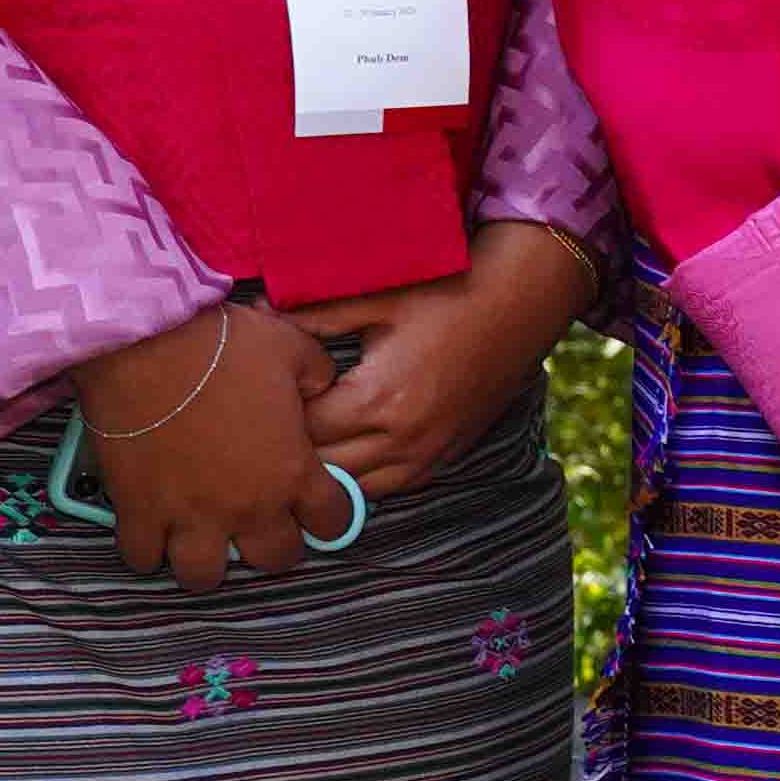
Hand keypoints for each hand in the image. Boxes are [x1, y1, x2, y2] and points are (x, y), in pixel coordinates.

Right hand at [77, 297, 343, 583]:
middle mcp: (248, 507)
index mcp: (293, 473)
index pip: (332, 523)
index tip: (313, 505)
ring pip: (204, 577)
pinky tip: (151, 528)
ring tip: (200, 537)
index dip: (326, 514)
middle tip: (256, 523)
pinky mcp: (139, 512)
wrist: (146, 341)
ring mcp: (191, 517)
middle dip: (270, 546)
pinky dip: (146, 549)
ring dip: (206, 562)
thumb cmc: (223, 343)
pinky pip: (142, 558)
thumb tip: (318, 388)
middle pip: (274, 560)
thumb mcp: (292, 349)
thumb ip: (317, 377)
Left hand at [289, 221, 598, 501]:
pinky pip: (390, 486)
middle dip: (295, 449)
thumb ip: (311, 314)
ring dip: (328, 470)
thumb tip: (256, 316)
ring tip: (307, 438)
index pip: (302, 432)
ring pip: (356, 490)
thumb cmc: (450, 291)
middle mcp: (404, 439)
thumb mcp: (376, 297)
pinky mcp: (446, 456)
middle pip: (323, 471)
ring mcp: (429, 453)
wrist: (523, 300)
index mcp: (380, 400)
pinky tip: (347, 447)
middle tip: (275, 418)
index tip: (265, 390)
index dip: (276, 413)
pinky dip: (362, 475)